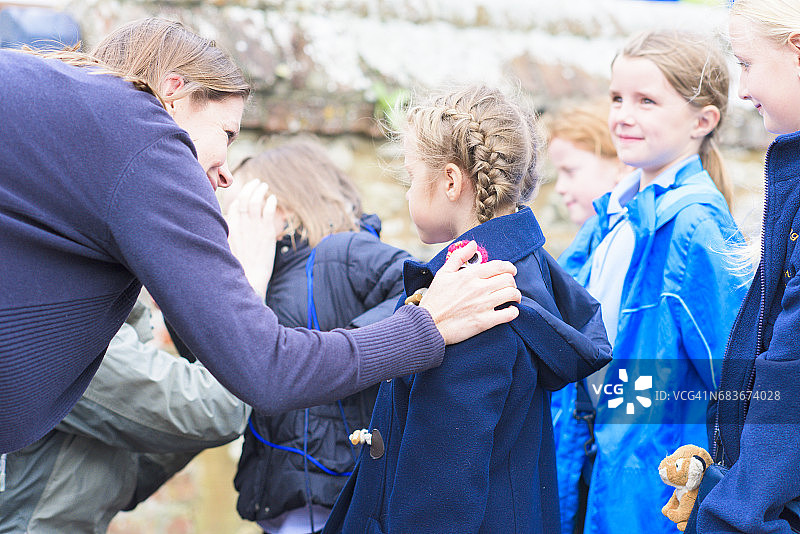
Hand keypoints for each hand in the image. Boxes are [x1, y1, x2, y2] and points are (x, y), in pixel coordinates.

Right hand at [226, 180, 276, 299]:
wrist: (250, 280)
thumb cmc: (239, 269)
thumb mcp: (227, 251)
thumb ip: (229, 238)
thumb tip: (228, 232)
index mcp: (230, 228)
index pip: (234, 206)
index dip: (240, 197)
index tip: (245, 193)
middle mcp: (240, 225)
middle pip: (244, 199)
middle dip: (250, 188)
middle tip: (256, 182)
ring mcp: (253, 228)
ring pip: (256, 201)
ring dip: (260, 191)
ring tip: (264, 186)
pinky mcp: (266, 232)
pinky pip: (268, 211)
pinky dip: (270, 202)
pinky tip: (272, 199)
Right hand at [419, 240, 519, 344]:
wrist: (428, 324)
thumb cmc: (435, 299)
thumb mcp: (443, 273)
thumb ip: (459, 256)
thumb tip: (472, 244)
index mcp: (469, 275)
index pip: (499, 266)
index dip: (509, 267)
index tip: (510, 270)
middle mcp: (479, 288)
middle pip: (508, 279)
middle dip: (512, 281)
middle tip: (509, 285)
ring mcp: (483, 305)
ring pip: (512, 294)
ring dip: (515, 295)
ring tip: (513, 297)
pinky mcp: (484, 321)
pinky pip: (509, 314)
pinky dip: (513, 312)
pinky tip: (510, 311)